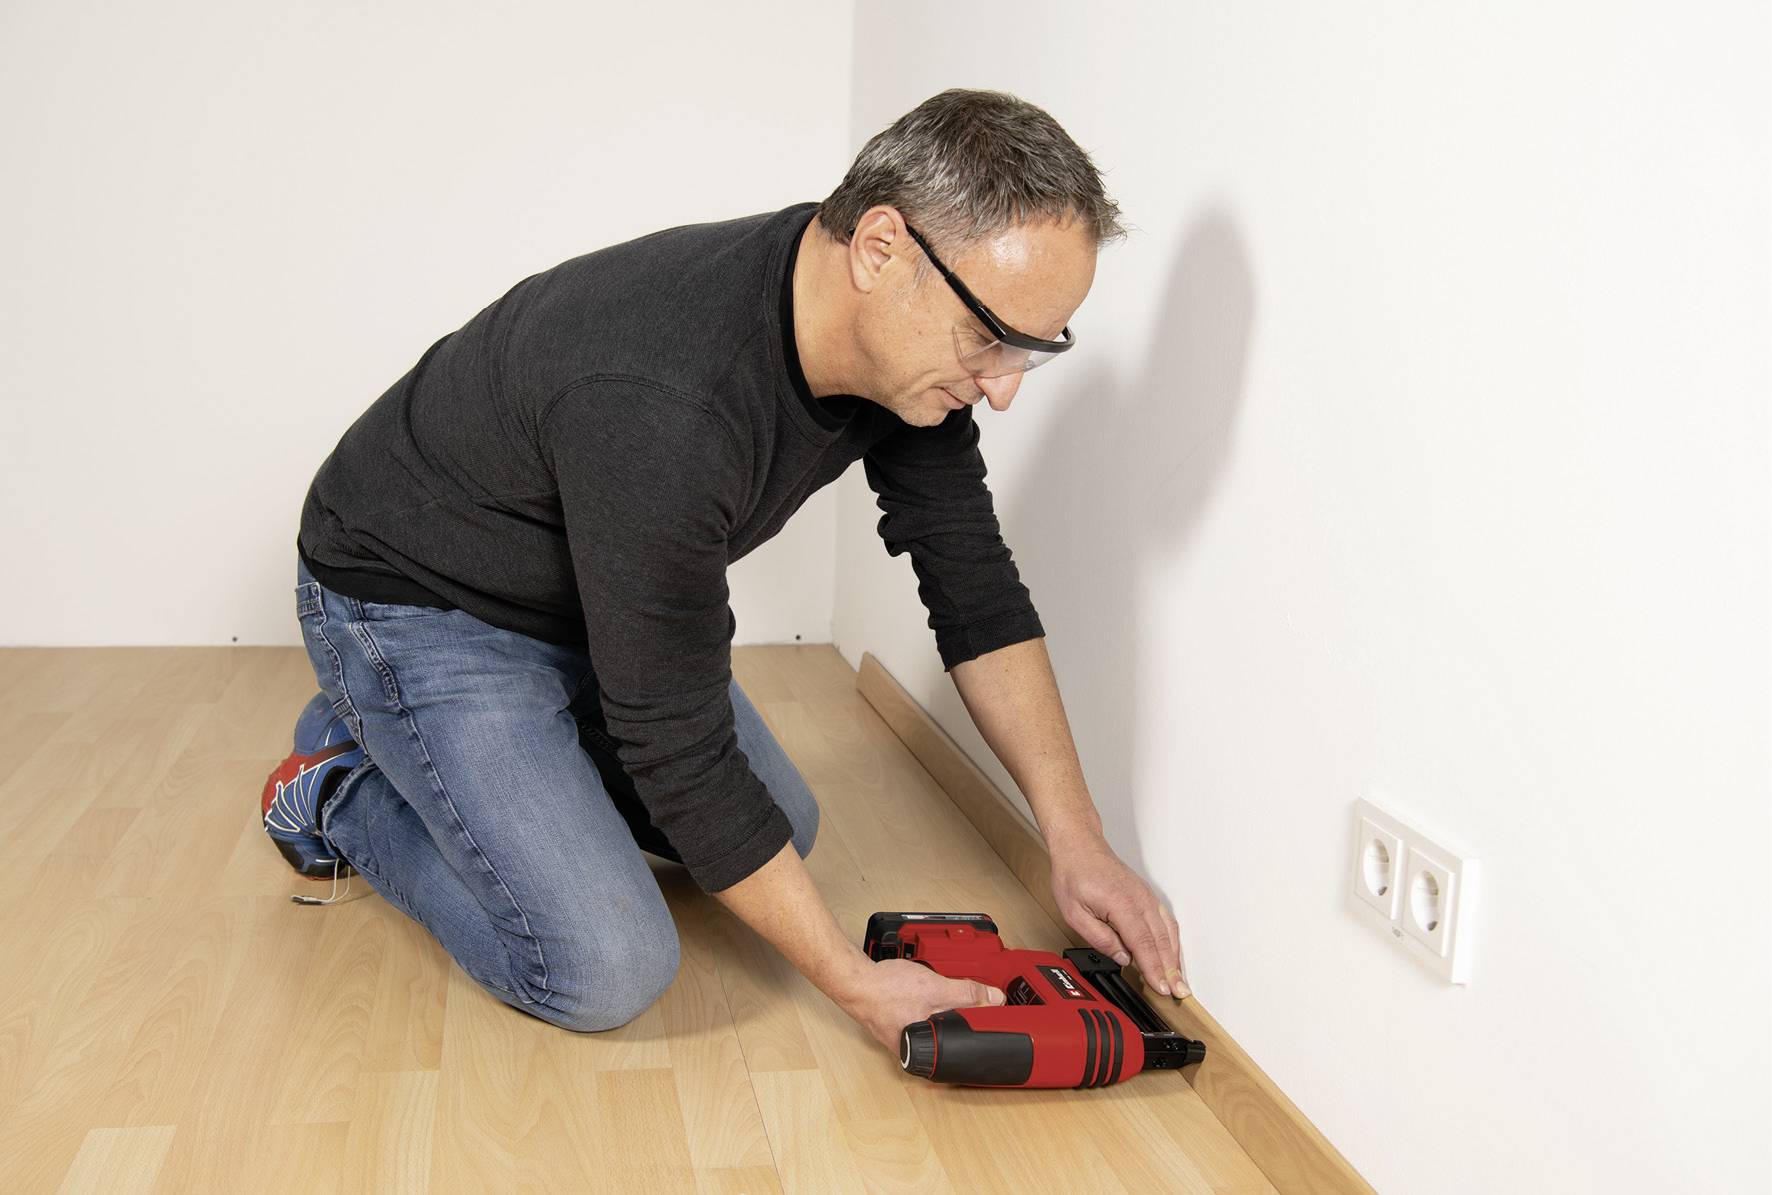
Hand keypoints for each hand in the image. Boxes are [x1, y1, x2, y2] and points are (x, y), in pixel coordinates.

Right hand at [839, 958, 1006, 1054]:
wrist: (855, 981)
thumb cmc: (886, 990)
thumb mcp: (935, 989)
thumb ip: (967, 995)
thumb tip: (994, 999)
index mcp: (927, 1053)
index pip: (965, 1047)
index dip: (979, 1030)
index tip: (988, 1017)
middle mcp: (914, 1051)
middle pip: (951, 1036)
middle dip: (960, 1018)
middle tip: (958, 1001)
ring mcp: (904, 1039)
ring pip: (936, 1027)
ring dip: (942, 1011)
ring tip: (936, 995)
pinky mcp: (896, 1026)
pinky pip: (920, 1018)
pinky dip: (925, 1006)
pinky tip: (921, 994)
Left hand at [1048, 827, 1189, 999]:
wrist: (1080, 847)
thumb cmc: (1075, 874)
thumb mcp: (1074, 913)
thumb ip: (1099, 938)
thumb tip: (1122, 957)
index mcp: (1122, 905)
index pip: (1144, 944)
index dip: (1155, 969)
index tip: (1163, 988)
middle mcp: (1140, 900)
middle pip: (1161, 941)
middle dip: (1172, 970)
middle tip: (1178, 993)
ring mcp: (1147, 897)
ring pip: (1168, 932)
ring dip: (1175, 958)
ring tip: (1178, 981)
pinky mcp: (1147, 897)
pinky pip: (1166, 922)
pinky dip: (1172, 941)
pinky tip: (1172, 955)